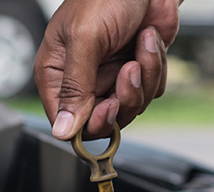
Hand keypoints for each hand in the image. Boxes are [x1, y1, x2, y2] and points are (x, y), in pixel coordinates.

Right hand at [36, 0, 177, 140]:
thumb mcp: (85, 38)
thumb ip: (74, 86)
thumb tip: (61, 130)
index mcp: (56, 73)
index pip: (67, 122)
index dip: (91, 121)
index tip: (108, 106)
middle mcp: (83, 80)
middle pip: (104, 120)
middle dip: (125, 96)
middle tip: (130, 69)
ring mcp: (112, 76)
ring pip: (133, 105)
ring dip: (145, 74)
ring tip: (142, 41)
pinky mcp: (139, 70)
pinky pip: (152, 89)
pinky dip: (157, 65)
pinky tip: (149, 38)